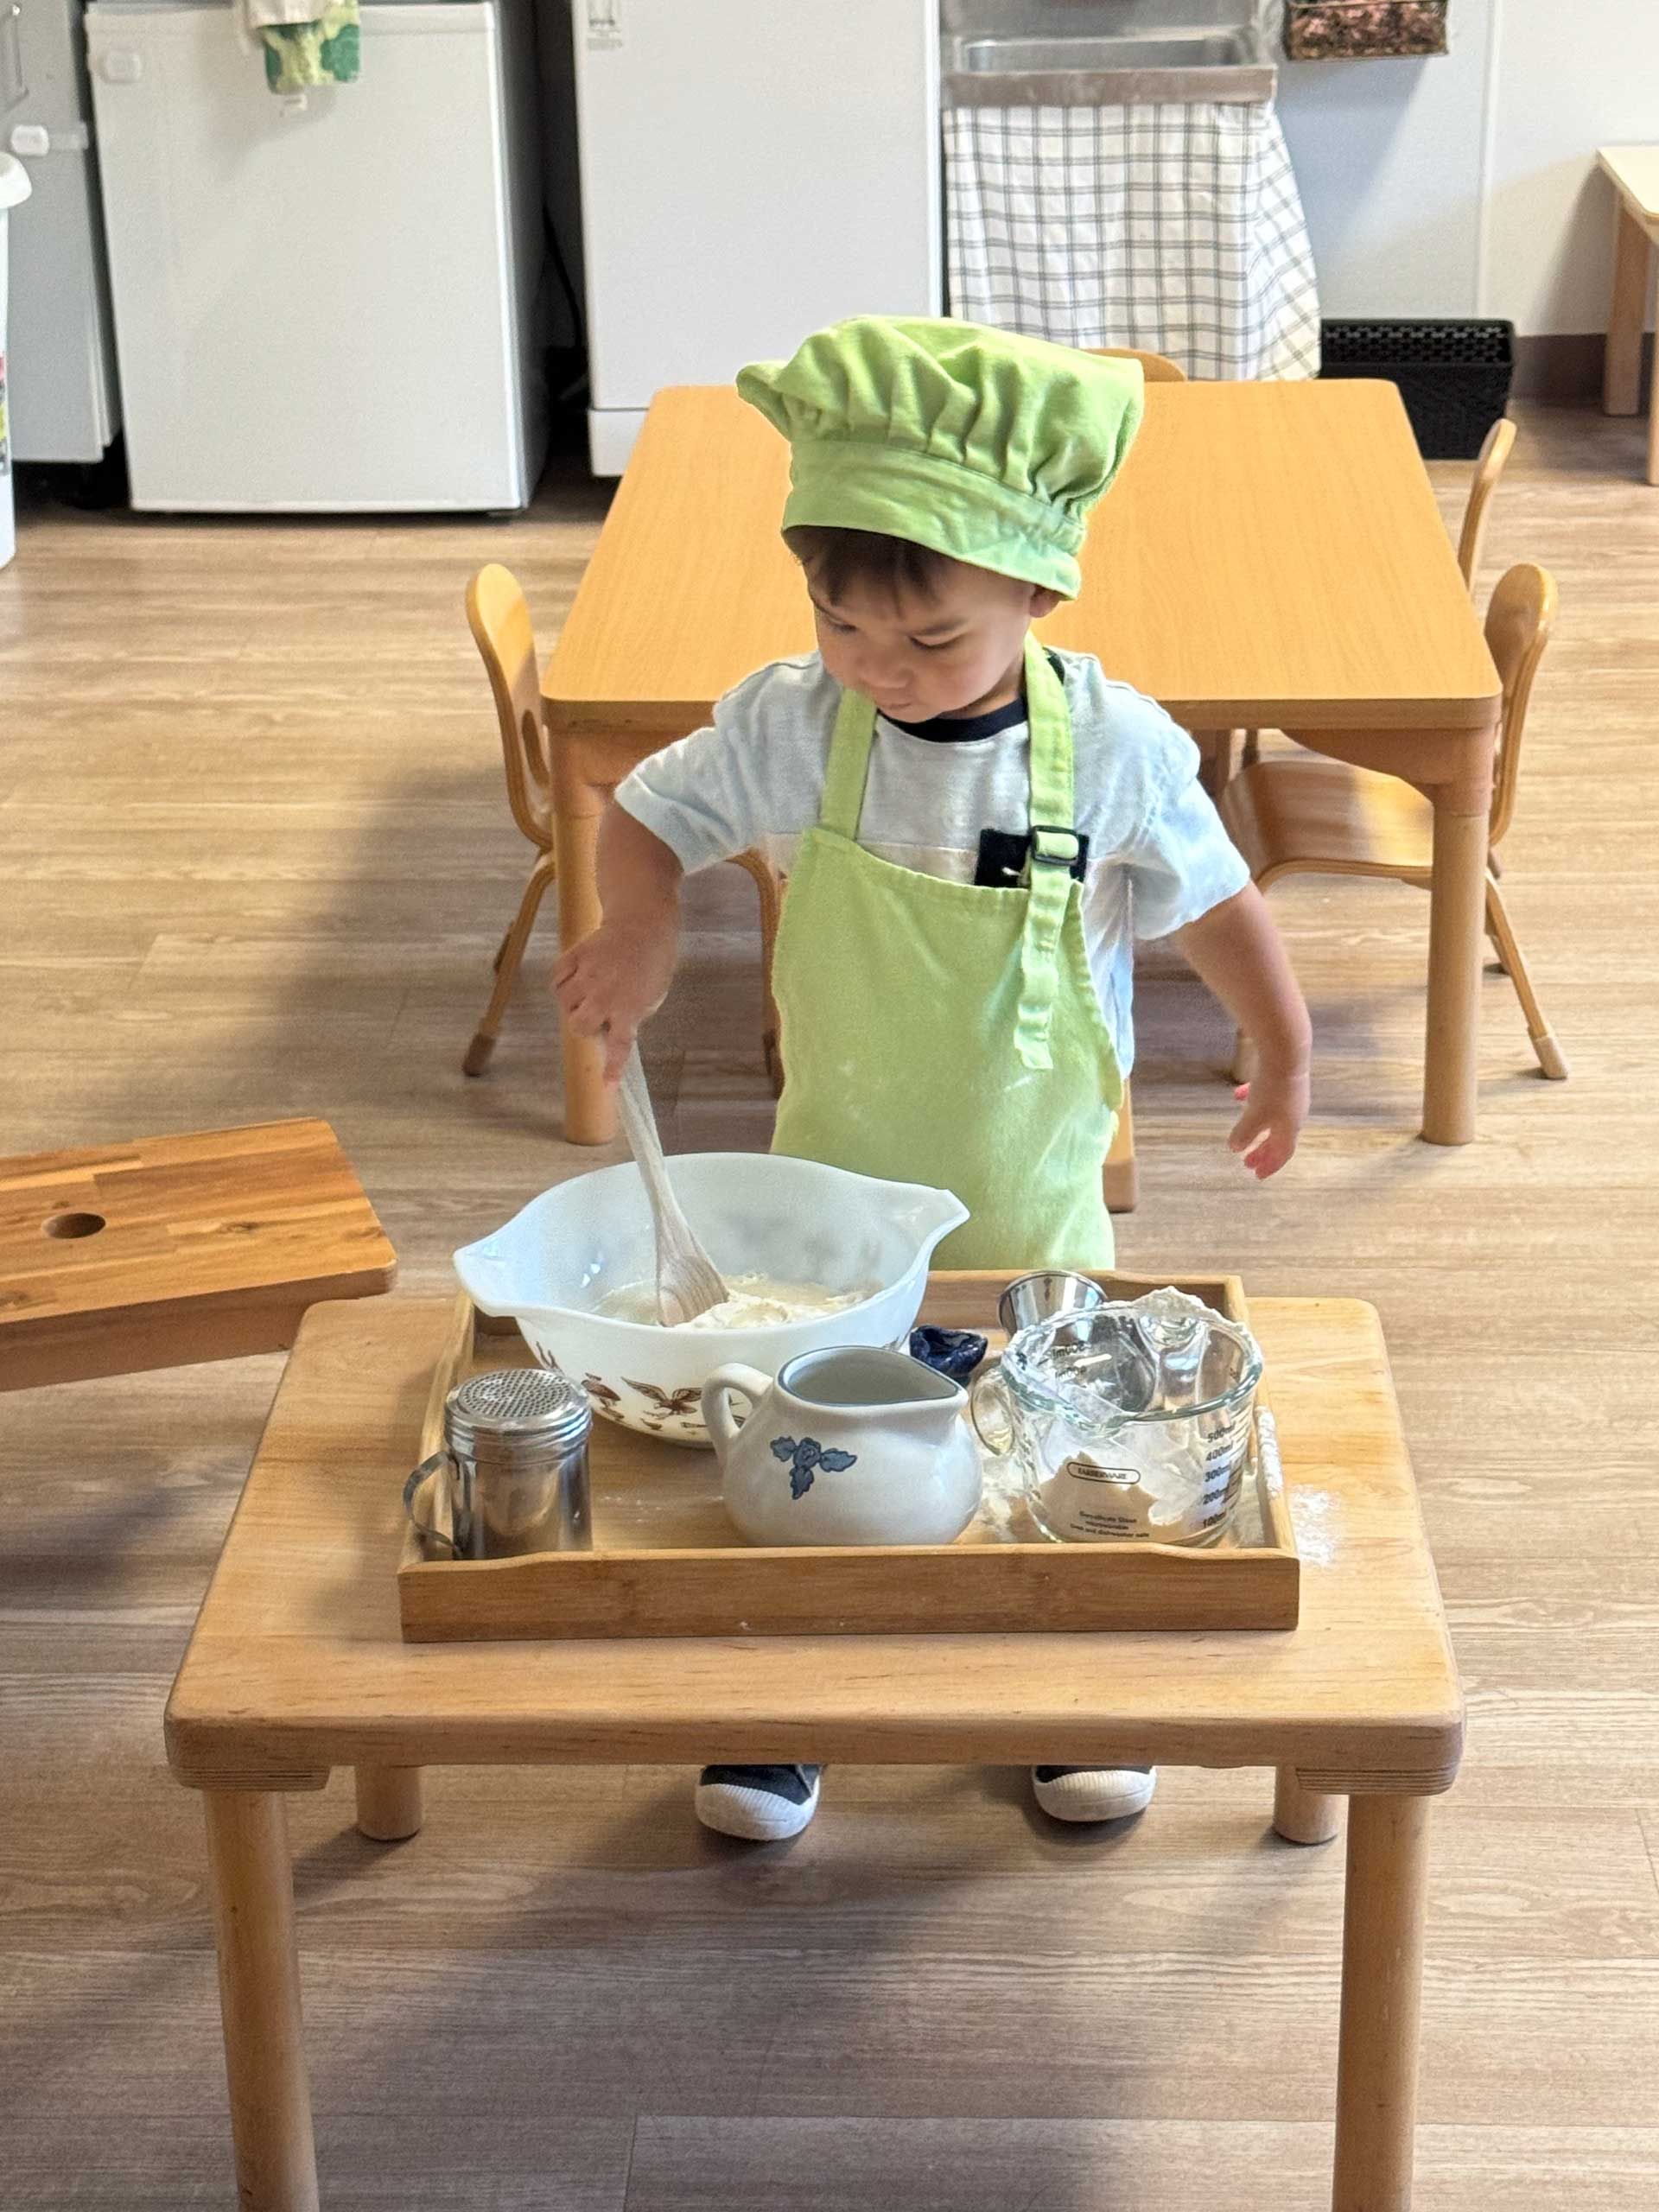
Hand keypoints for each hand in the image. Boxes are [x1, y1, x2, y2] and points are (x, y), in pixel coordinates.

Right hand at [553, 915, 677, 1084]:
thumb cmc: (653, 963)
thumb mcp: (653, 995)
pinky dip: (561, 982)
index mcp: (630, 1008)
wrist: (644, 922)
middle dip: (582, 1026)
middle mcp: (606, 995)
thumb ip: (633, 1016)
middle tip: (592, 1016)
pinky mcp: (576, 955)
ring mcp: (589, 975)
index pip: (619, 1046)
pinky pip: (556, 978)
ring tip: (583, 994)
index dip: (612, 1069)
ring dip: (570, 1004)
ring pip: (563, 1003)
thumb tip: (610, 1029)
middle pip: (578, 1026)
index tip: (607, 1088)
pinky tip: (573, 978)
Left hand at [1229, 1063, 1307, 1179]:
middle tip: (1247, 1162)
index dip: (1270, 1165)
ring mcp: (1291, 1096)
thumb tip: (1236, 1147)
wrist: (1286, 1053)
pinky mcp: (1285, 1079)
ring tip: (1243, 1134)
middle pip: (1278, 1138)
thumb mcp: (1254, 1115)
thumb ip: (1244, 1133)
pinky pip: (1268, 1097)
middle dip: (1262, 1151)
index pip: (1282, 1153)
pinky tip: (1239, 1095)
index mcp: (1290, 1127)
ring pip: (1274, 1119)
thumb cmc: (1272, 1089)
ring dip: (1258, 1129)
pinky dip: (1255, 1101)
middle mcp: (1295, 1115)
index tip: (1257, 1174)